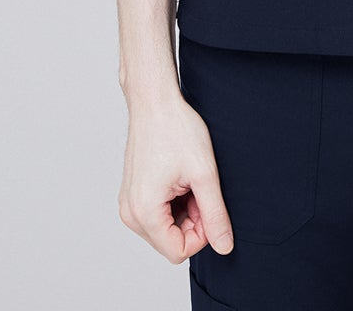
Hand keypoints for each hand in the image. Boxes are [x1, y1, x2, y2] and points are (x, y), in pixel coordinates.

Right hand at [118, 95, 234, 262]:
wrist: (154, 101)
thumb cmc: (176, 129)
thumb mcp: (204, 173)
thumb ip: (215, 215)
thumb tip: (224, 246)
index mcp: (144, 212)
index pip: (178, 251)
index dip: (202, 233)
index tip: (209, 204)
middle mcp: (130, 214)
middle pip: (170, 242)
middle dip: (192, 221)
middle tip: (201, 187)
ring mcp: (128, 204)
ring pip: (165, 229)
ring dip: (184, 211)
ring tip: (190, 180)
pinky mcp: (132, 195)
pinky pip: (156, 215)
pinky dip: (173, 203)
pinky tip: (179, 178)